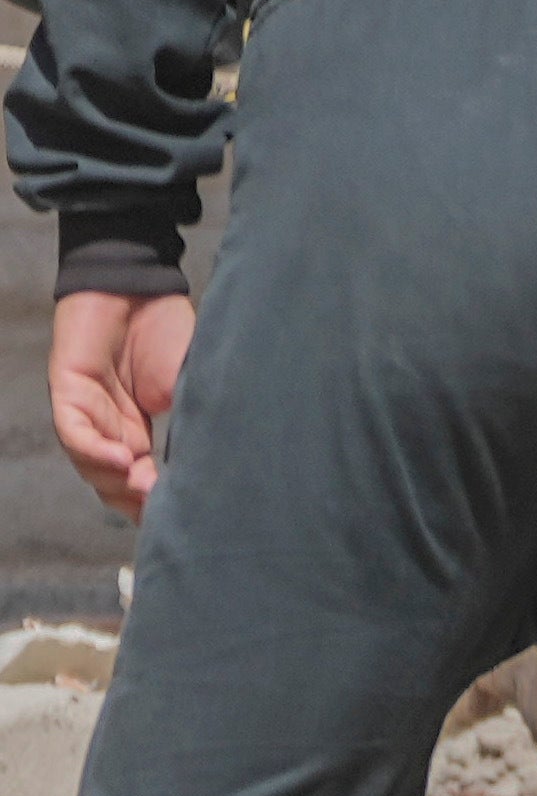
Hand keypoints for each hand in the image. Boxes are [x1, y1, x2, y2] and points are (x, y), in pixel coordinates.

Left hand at [46, 290, 184, 514]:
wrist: (139, 282)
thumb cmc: (167, 328)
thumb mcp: (189, 381)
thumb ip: (193, 417)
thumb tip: (210, 459)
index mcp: (137, 429)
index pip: (140, 477)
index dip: (157, 499)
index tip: (187, 513)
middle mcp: (107, 427)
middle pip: (110, 481)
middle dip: (135, 500)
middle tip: (164, 511)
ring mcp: (84, 411)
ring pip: (88, 463)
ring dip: (115, 480)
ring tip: (145, 488)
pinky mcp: (67, 390)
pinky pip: (74, 432)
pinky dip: (95, 450)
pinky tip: (122, 459)